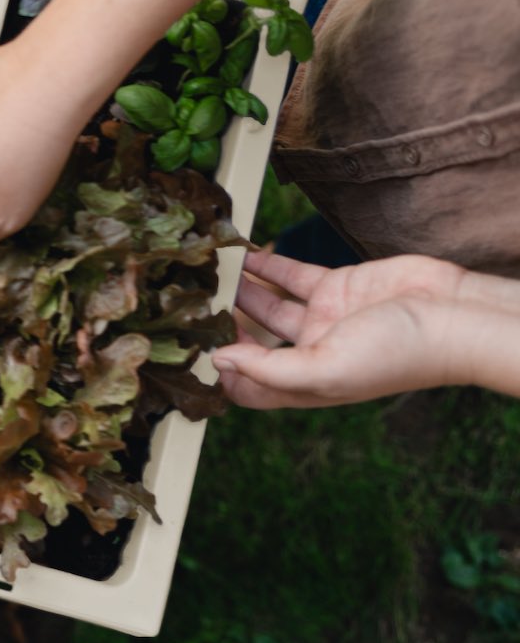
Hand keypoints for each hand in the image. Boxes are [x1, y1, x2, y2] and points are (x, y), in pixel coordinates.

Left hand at [210, 251, 474, 407]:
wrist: (453, 315)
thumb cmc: (399, 354)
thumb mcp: (326, 370)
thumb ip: (269, 369)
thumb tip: (219, 362)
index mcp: (305, 385)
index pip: (250, 387)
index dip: (222, 374)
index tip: (190, 353)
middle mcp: (308, 354)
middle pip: (251, 345)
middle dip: (221, 328)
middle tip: (189, 306)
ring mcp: (320, 318)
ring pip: (265, 306)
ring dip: (237, 292)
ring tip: (207, 276)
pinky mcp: (334, 286)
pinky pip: (289, 275)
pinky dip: (264, 265)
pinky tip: (239, 254)